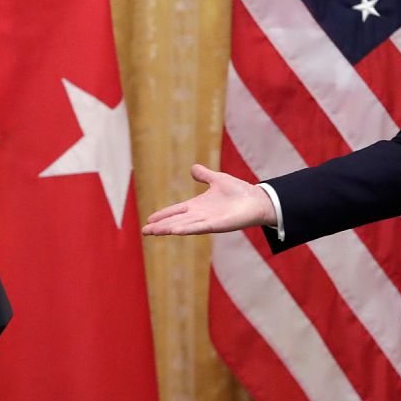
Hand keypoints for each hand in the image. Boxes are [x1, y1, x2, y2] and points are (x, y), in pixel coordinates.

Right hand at [142, 164, 275, 235]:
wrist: (256, 200)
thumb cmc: (239, 192)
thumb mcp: (217, 179)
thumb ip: (204, 175)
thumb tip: (192, 168)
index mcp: (198, 206)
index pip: (176, 211)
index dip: (163, 215)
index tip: (149, 220)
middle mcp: (200, 215)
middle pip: (175, 221)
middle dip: (160, 226)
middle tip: (144, 231)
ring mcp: (208, 221)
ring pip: (183, 225)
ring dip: (169, 228)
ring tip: (154, 232)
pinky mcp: (217, 224)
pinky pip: (199, 227)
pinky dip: (187, 229)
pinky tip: (176, 231)